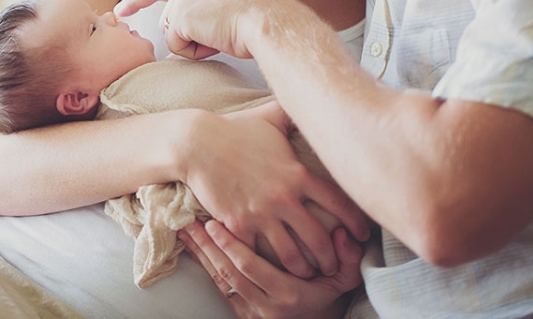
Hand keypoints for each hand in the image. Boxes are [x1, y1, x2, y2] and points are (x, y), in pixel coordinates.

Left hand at [115, 0, 272, 59]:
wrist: (268, 20)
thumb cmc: (260, 20)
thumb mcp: (231, 6)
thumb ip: (207, 11)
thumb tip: (195, 31)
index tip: (121, 9)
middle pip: (169, 22)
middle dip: (186, 37)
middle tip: (219, 36)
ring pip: (173, 35)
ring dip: (194, 45)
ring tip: (222, 36)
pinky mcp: (181, 16)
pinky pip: (177, 46)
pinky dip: (195, 52)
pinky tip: (216, 42)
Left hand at [180, 220, 363, 318]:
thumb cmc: (331, 299)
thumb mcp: (345, 280)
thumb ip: (347, 257)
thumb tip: (343, 233)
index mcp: (288, 295)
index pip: (250, 267)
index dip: (230, 245)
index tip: (214, 224)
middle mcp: (266, 306)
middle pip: (228, 273)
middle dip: (207, 247)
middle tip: (190, 223)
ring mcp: (253, 313)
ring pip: (220, 282)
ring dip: (201, 256)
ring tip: (185, 233)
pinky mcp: (244, 315)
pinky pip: (221, 290)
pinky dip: (206, 268)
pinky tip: (195, 251)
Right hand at [183, 101, 369, 277]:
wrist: (197, 143)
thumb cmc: (235, 129)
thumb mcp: (271, 117)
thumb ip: (296, 114)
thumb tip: (314, 97)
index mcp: (298, 174)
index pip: (339, 203)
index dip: (356, 222)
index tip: (363, 234)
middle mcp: (284, 197)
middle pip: (320, 239)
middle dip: (332, 258)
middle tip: (336, 266)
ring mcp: (261, 214)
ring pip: (292, 255)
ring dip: (303, 268)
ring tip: (308, 275)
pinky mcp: (239, 225)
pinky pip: (258, 254)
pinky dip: (266, 264)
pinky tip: (272, 269)